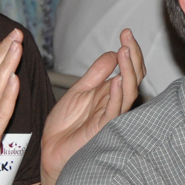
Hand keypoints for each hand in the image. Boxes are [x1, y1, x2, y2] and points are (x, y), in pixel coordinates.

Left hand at [39, 29, 145, 184]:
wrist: (51, 151)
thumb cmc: (65, 126)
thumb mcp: (79, 91)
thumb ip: (96, 73)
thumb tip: (113, 52)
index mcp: (110, 93)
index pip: (129, 69)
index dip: (130, 51)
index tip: (125, 33)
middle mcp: (115, 103)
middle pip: (134, 78)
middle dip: (133, 56)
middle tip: (127, 37)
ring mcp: (111, 117)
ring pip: (129, 92)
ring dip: (128, 72)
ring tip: (125, 52)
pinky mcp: (102, 130)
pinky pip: (114, 112)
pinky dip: (117, 96)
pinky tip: (116, 80)